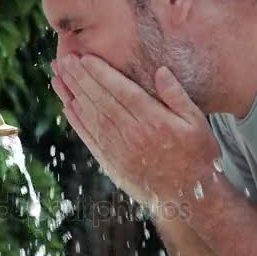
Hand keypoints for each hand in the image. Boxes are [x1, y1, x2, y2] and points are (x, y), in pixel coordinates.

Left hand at [51, 54, 220, 207]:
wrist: (188, 197)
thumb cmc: (197, 156)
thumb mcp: (198, 123)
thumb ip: (177, 96)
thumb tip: (160, 71)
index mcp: (154, 121)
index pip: (122, 91)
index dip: (101, 73)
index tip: (84, 58)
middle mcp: (132, 134)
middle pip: (101, 101)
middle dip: (80, 78)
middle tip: (63, 60)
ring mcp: (119, 150)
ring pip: (90, 117)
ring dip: (72, 95)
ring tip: (58, 77)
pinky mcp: (111, 163)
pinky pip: (90, 138)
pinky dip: (76, 122)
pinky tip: (67, 106)